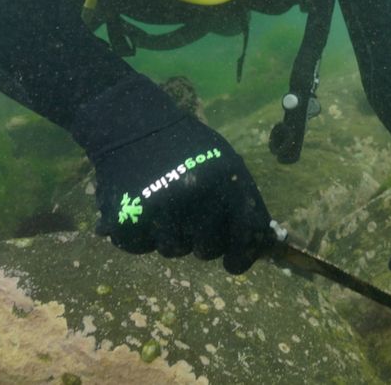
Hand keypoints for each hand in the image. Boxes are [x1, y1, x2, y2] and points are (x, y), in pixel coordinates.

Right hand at [91, 116, 273, 272]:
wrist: (133, 126)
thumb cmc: (187, 145)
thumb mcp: (226, 162)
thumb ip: (243, 200)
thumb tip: (262, 243)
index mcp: (227, 184)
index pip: (246, 236)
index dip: (242, 256)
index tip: (234, 263)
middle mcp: (197, 200)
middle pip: (208, 249)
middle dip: (202, 241)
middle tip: (192, 220)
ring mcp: (161, 211)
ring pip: (174, 250)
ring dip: (171, 236)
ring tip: (165, 206)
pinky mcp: (127, 218)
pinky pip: (141, 246)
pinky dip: (141, 234)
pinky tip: (142, 208)